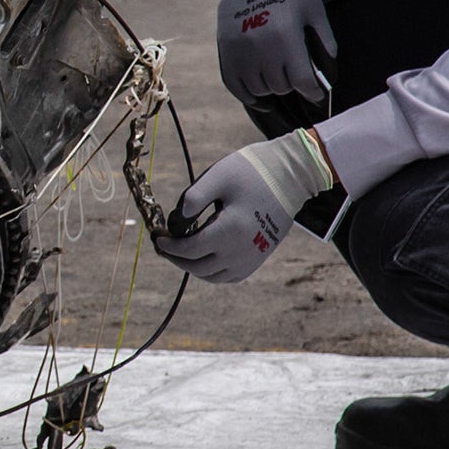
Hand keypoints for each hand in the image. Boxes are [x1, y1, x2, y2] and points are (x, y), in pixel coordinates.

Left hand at [151, 129, 336, 284]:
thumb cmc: (252, 172)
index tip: (156, 237)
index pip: (188, 250)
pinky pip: (229, 276)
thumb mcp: (217, 177)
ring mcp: (252, 258)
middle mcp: (240, 252)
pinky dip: (212, 272)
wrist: (292, 176)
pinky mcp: (259, 258)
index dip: (168, 246)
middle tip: (164, 246)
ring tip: (181, 252)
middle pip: (197, 267)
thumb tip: (176, 222)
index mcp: (228, 231)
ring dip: (193, 267)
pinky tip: (204, 258)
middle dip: (176, 258)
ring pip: (212, 276)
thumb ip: (192, 199)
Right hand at [217, 0, 335, 105]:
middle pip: (281, 86)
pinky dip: (248, 95)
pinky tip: (259, 97)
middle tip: (296, 76)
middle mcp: (260, 46)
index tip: (317, 96)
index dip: (312, 92)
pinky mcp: (225, 50)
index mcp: (286, 35)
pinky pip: (235, 85)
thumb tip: (328, 74)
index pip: (301, 81)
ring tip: (278, 77)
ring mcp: (240, 50)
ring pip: (259, 89)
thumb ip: (325, 40)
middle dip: (292, 84)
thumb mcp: (314, 9)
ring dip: (271, 87)